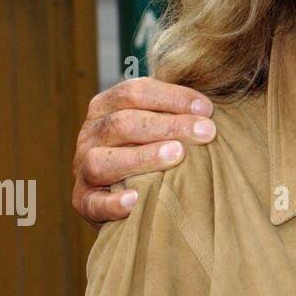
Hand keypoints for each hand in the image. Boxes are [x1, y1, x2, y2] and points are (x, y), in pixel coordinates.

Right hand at [72, 78, 214, 224]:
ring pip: (103, 160)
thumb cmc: (154, 144)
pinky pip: (93, 203)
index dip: (172, 97)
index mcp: (106, 106)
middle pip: (123, 123)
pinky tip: (136, 199)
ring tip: (177, 155)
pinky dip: (113, 203)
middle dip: (169, 126)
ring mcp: (83, 168)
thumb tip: (212, 104)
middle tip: (206, 132)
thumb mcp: (161, 120)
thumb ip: (178, 109)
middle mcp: (90, 134)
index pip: (134, 92)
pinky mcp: (84, 201)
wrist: (128, 189)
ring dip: (142, 157)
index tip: (208, 108)